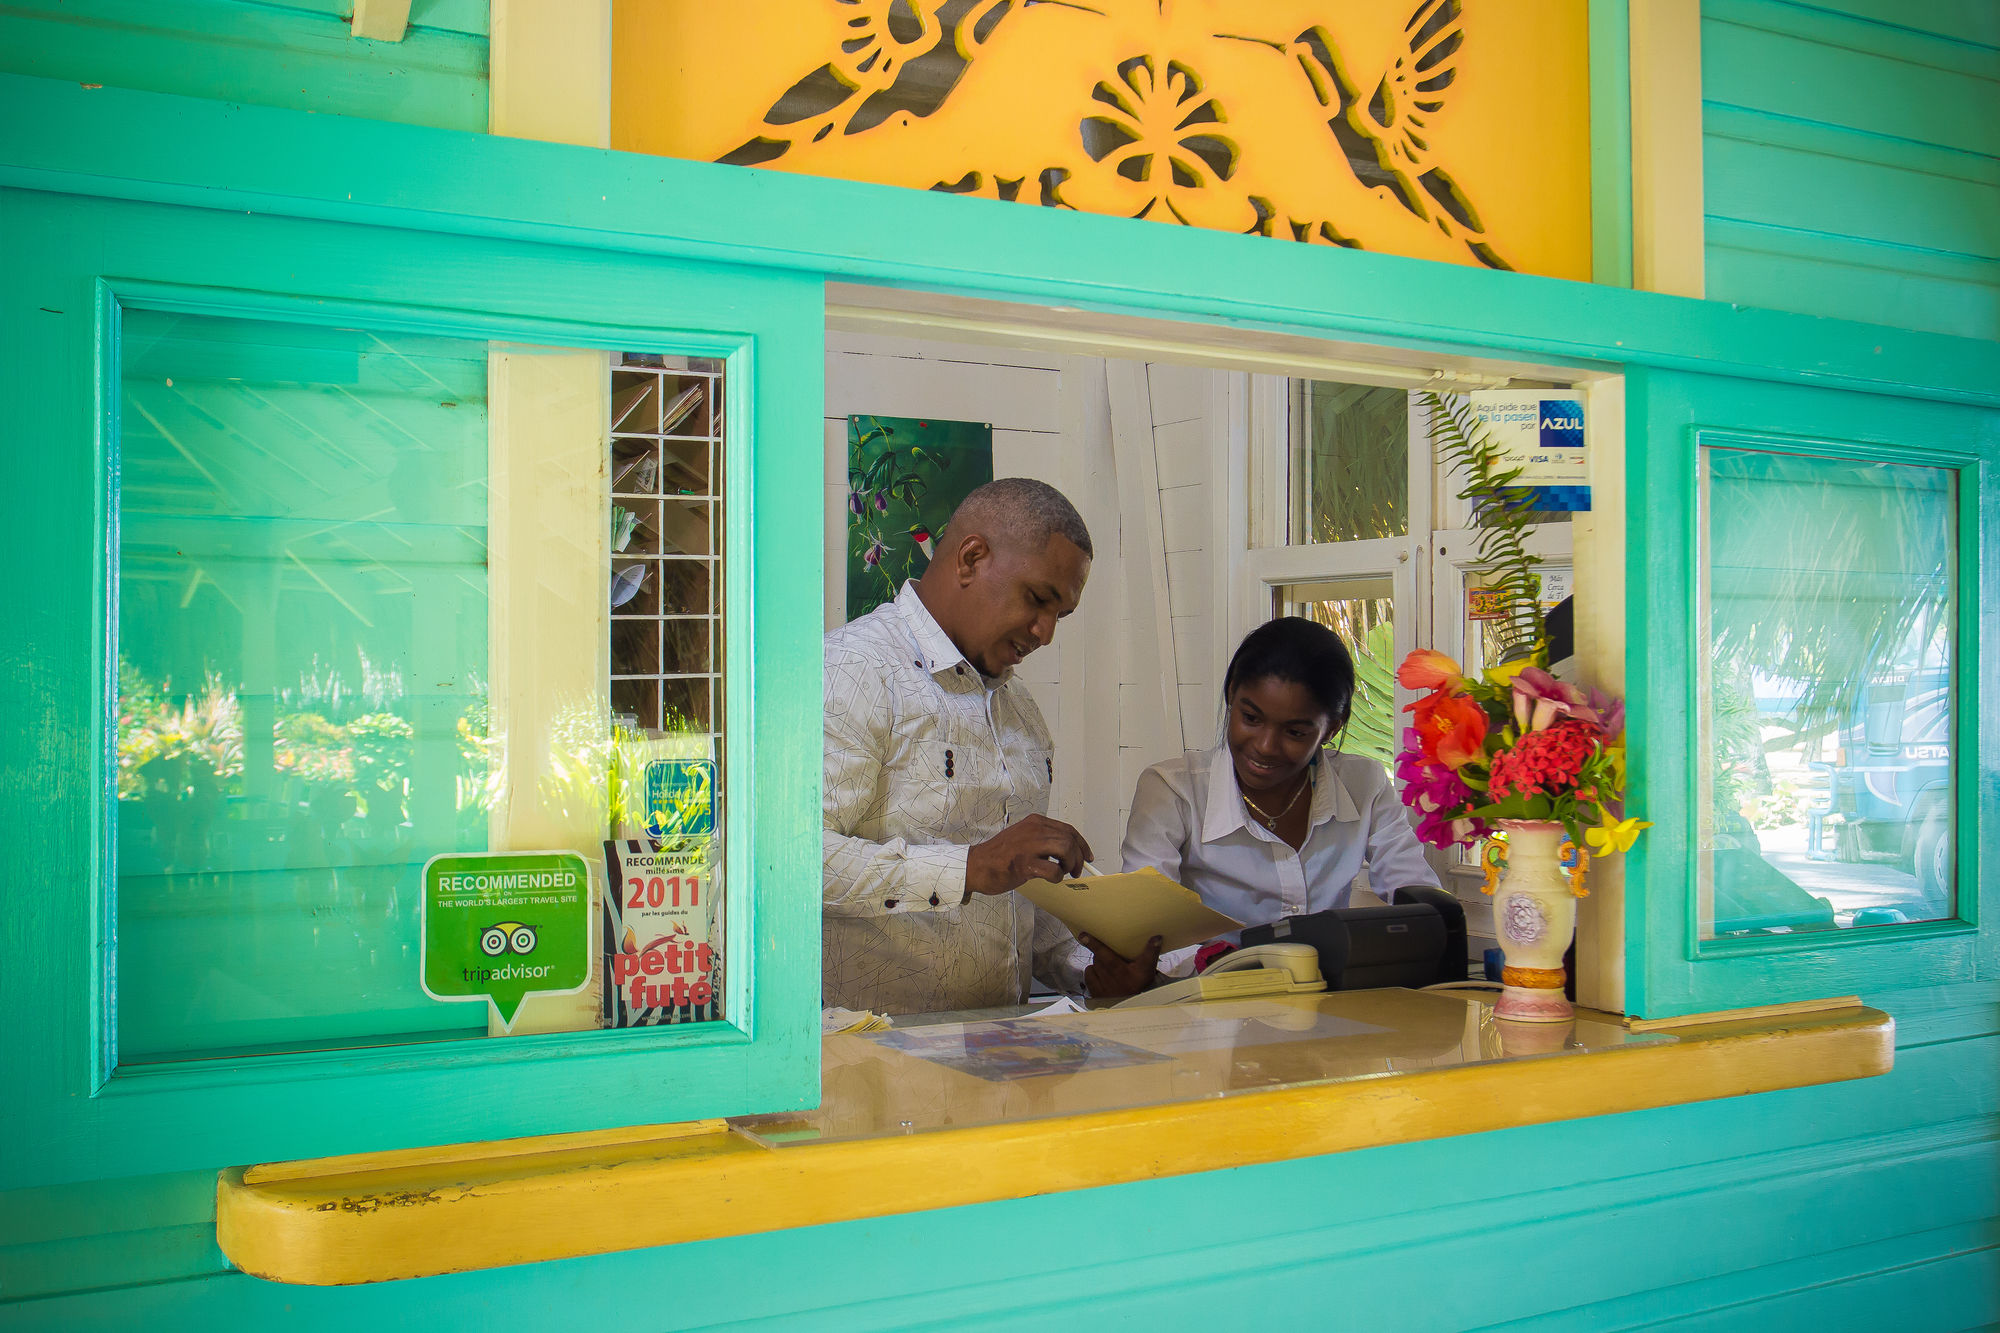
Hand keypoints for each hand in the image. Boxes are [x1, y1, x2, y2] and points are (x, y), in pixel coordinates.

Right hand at [964, 814, 1092, 896]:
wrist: (976, 866)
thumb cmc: (999, 856)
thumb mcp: (1024, 839)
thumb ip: (1044, 841)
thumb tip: (1068, 852)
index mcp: (1035, 822)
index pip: (1068, 829)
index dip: (1082, 844)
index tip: (1087, 855)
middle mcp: (1033, 829)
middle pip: (1069, 839)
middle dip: (1078, 857)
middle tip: (1076, 871)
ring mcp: (1029, 845)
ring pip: (1065, 849)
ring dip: (1070, 865)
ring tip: (1064, 873)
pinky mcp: (1024, 863)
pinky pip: (1053, 870)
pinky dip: (1057, 877)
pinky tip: (1050, 879)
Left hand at [1080, 933, 1162, 999]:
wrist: (1132, 1006)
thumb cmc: (1139, 985)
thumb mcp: (1147, 970)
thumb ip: (1151, 952)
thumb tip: (1157, 937)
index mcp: (1123, 970)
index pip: (1107, 953)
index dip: (1095, 944)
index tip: (1084, 934)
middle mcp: (1111, 977)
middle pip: (1100, 956)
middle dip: (1102, 950)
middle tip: (1109, 950)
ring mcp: (1102, 984)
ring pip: (1094, 963)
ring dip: (1098, 961)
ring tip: (1107, 964)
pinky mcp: (1095, 991)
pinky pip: (1088, 973)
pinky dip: (1092, 970)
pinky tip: (1100, 972)